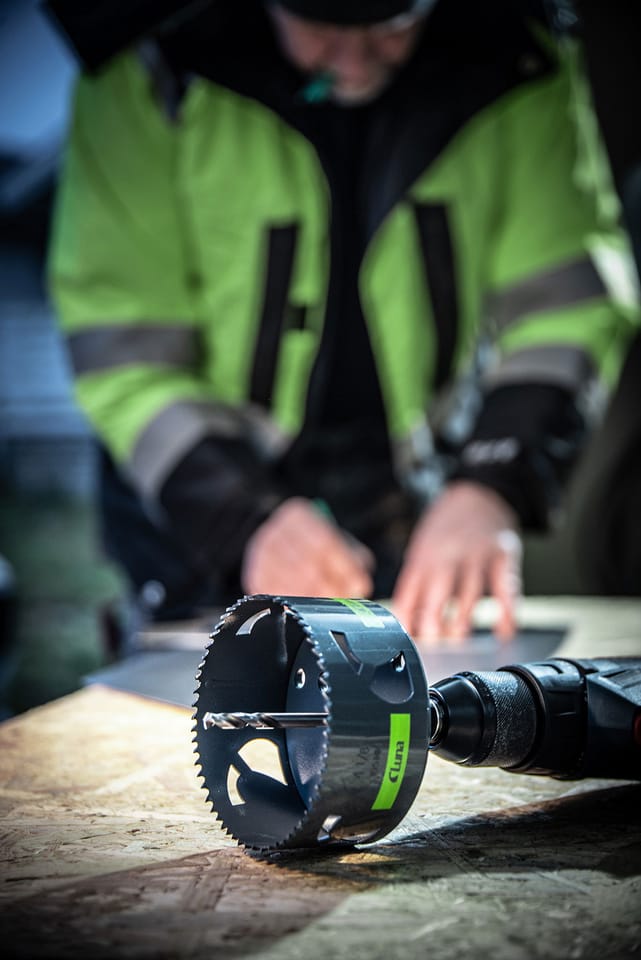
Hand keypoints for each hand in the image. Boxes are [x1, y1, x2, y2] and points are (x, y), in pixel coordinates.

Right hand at [241, 497, 373, 598]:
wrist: (275, 546)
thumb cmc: (315, 546)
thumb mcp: (337, 542)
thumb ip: (352, 560)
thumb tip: (359, 585)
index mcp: (299, 516)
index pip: (323, 541)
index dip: (343, 566)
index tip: (360, 583)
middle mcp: (275, 533)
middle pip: (306, 566)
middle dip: (330, 588)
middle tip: (345, 600)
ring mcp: (261, 556)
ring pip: (290, 584)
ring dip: (315, 600)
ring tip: (330, 607)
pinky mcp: (254, 578)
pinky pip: (276, 595)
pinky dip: (296, 605)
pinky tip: (308, 608)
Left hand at [391, 481, 521, 644]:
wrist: (479, 494)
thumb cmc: (446, 528)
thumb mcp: (421, 548)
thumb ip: (416, 582)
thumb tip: (410, 622)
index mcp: (423, 556)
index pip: (409, 594)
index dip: (406, 621)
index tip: (406, 641)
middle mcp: (448, 556)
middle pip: (438, 599)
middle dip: (433, 628)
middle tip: (433, 647)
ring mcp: (477, 557)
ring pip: (469, 598)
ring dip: (463, 624)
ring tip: (458, 642)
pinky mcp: (503, 557)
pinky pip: (506, 590)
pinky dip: (507, 614)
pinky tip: (504, 633)